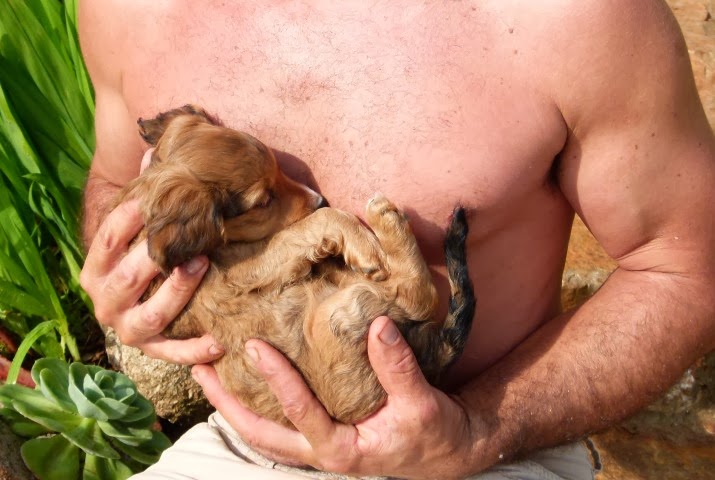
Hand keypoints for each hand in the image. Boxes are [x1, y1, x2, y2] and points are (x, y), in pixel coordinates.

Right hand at [80, 150, 223, 363]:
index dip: (131, 217)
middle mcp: (104, 300)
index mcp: (95, 267)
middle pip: (129, 277)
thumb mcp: (144, 222)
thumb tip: (155, 151)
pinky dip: (193, 350)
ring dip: (176, 293)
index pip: (108, 238)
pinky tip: (218, 341)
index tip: (158, 196)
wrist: (145, 296)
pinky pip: (172, 353)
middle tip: (192, 237)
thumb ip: (147, 191)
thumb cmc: (149, 248)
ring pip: (150, 316)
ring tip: (202, 266)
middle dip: (158, 257)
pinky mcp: (152, 348)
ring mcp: (126, 327)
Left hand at [193, 316, 481, 478]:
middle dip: (227, 403)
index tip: (255, 347)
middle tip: (199, 367)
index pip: (299, 413)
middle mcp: (321, 451)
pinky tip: (247, 377)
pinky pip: (281, 421)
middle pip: (261, 433)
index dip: (276, 380)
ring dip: (233, 404)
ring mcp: (318, 445)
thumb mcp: (421, 403)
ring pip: (264, 431)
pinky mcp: (323, 433)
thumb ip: (398, 367)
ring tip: (207, 371)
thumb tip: (376, 325)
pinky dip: (258, 403)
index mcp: (341, 449)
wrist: (445, 450)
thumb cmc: (433, 432)